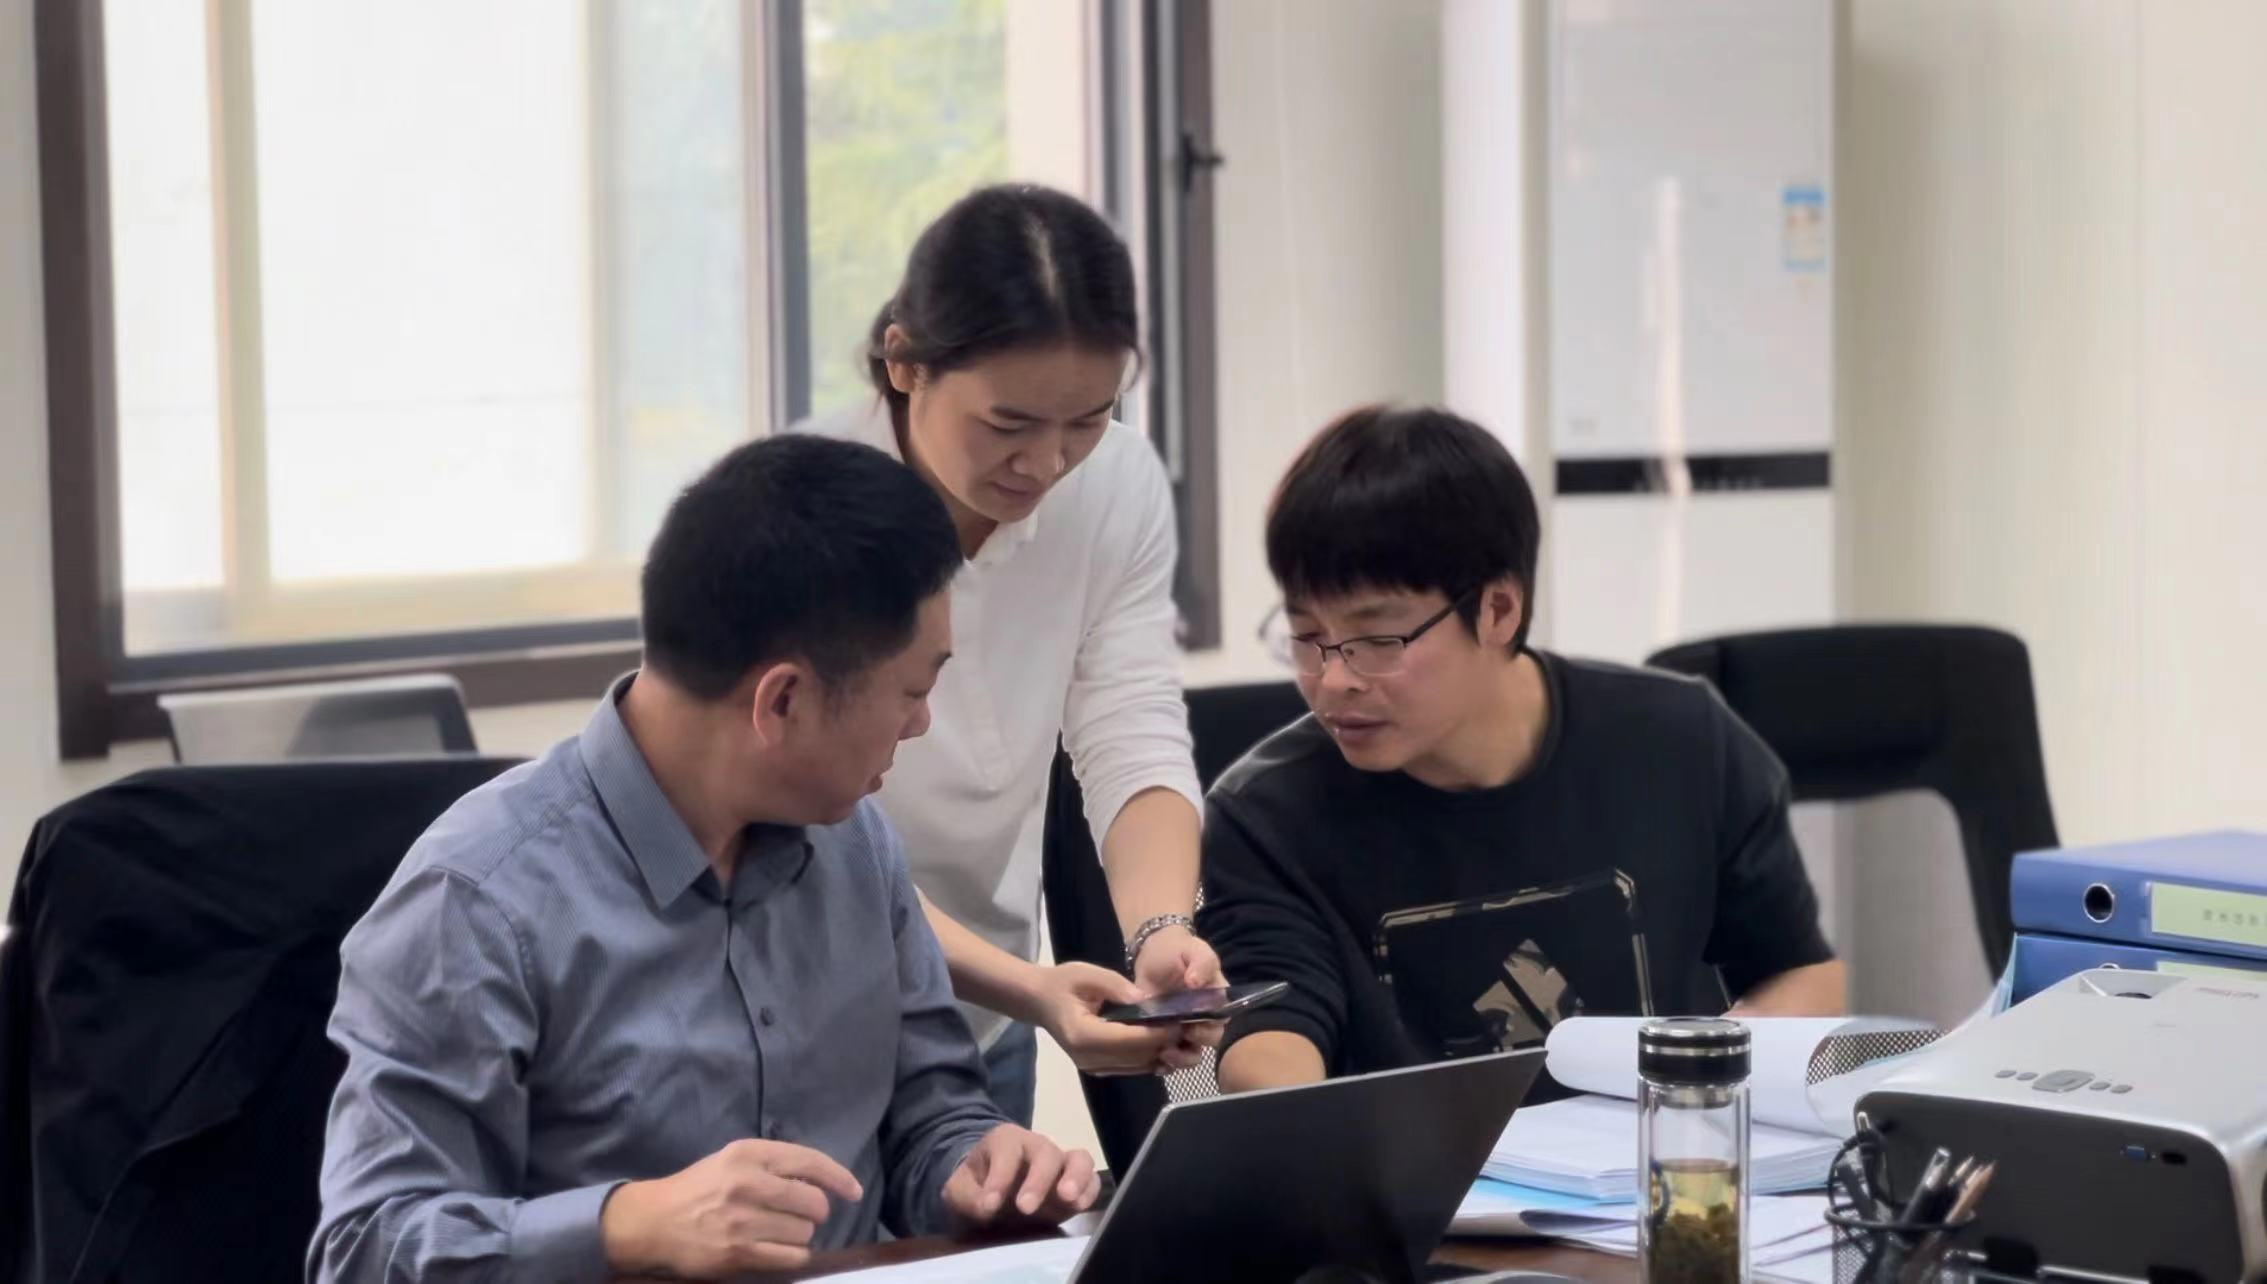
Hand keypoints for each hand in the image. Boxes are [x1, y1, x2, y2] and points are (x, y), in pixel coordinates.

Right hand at [599, 1138, 862, 1277]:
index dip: (839, 1177)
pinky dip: (793, 1256)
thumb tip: (821, 1180)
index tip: (853, 1191)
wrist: (651, 1222)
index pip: (809, 1161)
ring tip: (777, 1232)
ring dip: (799, 1235)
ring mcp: (742, 1220)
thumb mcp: (732, 1160)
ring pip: (804, 1232)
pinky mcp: (738, 1253)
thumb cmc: (697, 1189)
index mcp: (748, 1154)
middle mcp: (747, 1183)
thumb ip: (772, 1165)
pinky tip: (778, 1250)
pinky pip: (792, 1258)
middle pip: (813, 1201)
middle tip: (802, 1216)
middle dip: (815, 1212)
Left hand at [941, 1124, 1100, 1227]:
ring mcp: (1060, 1164)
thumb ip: (969, 1196)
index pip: (1006, 1151)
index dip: (999, 1177)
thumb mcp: (961, 1190)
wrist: (994, 1190)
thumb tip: (988, 1207)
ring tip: (1068, 1199)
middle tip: (1025, 1208)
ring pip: (1079, 1159)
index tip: (989, 1205)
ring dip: (1076, 1178)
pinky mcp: (1076, 1184)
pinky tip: (1078, 1207)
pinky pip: (1092, 1181)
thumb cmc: (978, 1185)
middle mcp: (1037, 1146)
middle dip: (1037, 1180)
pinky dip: (1089, 1192)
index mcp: (1006, 1140)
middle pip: (1046, 1153)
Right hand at [1032, 961, 1198, 1075]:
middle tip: (1188, 1025)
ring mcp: (1093, 1068)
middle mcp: (1089, 1058)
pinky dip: (1150, 1057)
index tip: (1182, 1020)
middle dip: (1165, 1043)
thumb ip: (1116, 986)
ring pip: (1138, 1067)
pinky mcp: (1099, 1069)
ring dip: (1162, 1053)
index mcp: (1084, 1035)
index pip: (1130, 1040)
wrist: (1040, 1001)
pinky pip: (1131, 1068)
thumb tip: (1146, 1000)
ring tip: (1181, 1032)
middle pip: (1137, 1057)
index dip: (1159, 1033)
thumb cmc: (1062, 983)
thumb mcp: (1086, 974)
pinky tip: (1163, 1041)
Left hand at [1128, 924, 1227, 1062]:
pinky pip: (1171, 1055)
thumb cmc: (1178, 950)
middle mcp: (1205, 1018)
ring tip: (1163, 1055)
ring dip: (1180, 1059)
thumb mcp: (1193, 950)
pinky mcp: (1165, 1034)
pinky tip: (1155, 1061)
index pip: (1220, 1021)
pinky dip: (1165, 1062)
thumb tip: (1196, 982)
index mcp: (1217, 1000)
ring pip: (1191, 1054)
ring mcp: (1184, 1028)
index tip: (1191, 1029)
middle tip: (1172, 1046)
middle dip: (1192, 1048)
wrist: (1152, 953)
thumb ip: (1201, 963)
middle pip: (1207, 1043)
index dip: (1208, 1029)